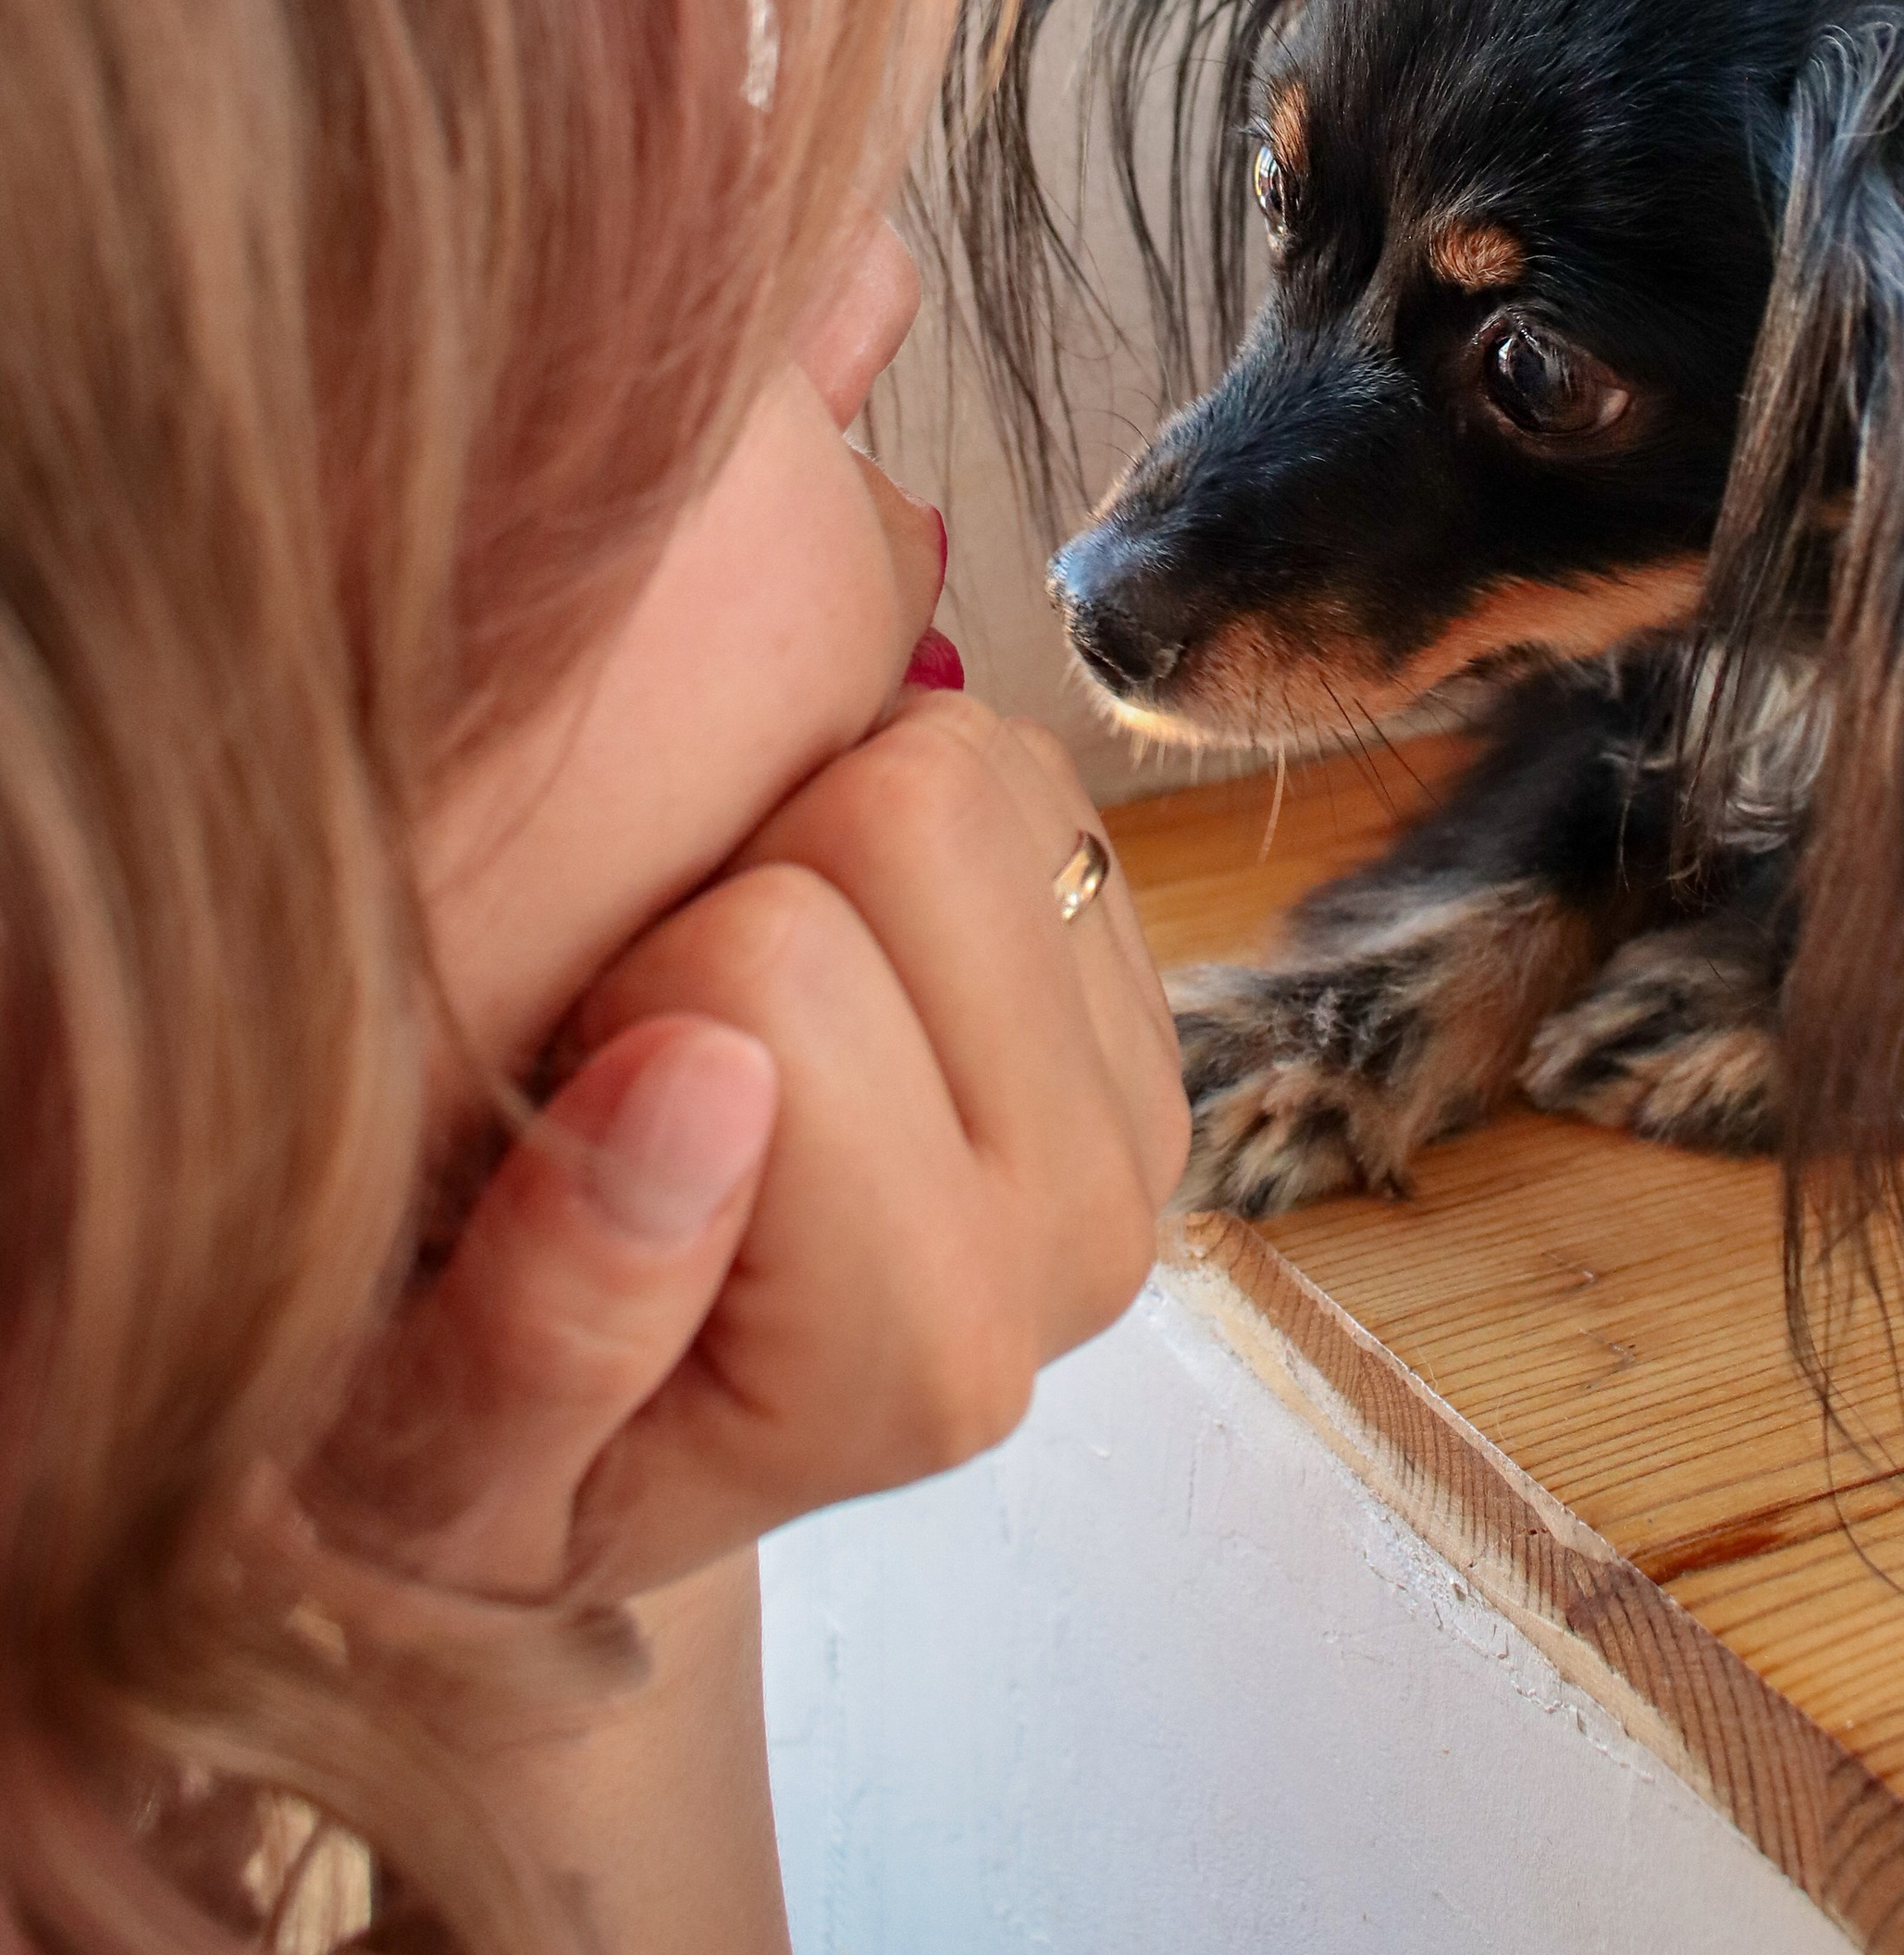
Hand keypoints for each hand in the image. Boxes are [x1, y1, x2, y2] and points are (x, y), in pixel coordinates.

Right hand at [348, 694, 1185, 1605]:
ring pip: (973, 763)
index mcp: (922, 1348)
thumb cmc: (482, 1441)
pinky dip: (880, 816)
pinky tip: (822, 967)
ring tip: (733, 1008)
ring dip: (813, 834)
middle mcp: (1076, 1235)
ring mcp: (1132, 1117)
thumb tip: (696, 1079)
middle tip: (663, 1036)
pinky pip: (1013, 769)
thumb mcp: (448, 1456)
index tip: (587, 1110)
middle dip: (740, 877)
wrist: (619, 1436)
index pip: (771, 955)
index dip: (635, 982)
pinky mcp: (1139, 1014)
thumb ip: (548, 1320)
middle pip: (910, 815)